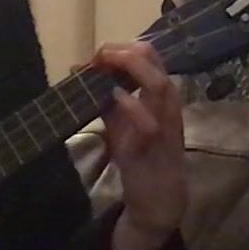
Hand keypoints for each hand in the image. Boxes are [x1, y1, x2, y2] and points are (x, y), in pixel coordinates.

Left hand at [91, 42, 189, 249]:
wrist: (160, 202)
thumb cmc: (142, 160)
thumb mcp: (122, 125)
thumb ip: (107, 100)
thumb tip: (80, 72)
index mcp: (161, 97)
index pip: (150, 56)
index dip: (123, 48)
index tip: (98, 54)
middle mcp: (168, 106)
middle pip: (156, 61)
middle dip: (125, 51)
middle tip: (100, 56)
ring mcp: (166, 125)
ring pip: (161, 85)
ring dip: (132, 68)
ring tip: (106, 65)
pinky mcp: (156, 149)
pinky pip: (149, 122)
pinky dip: (131, 106)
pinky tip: (114, 97)